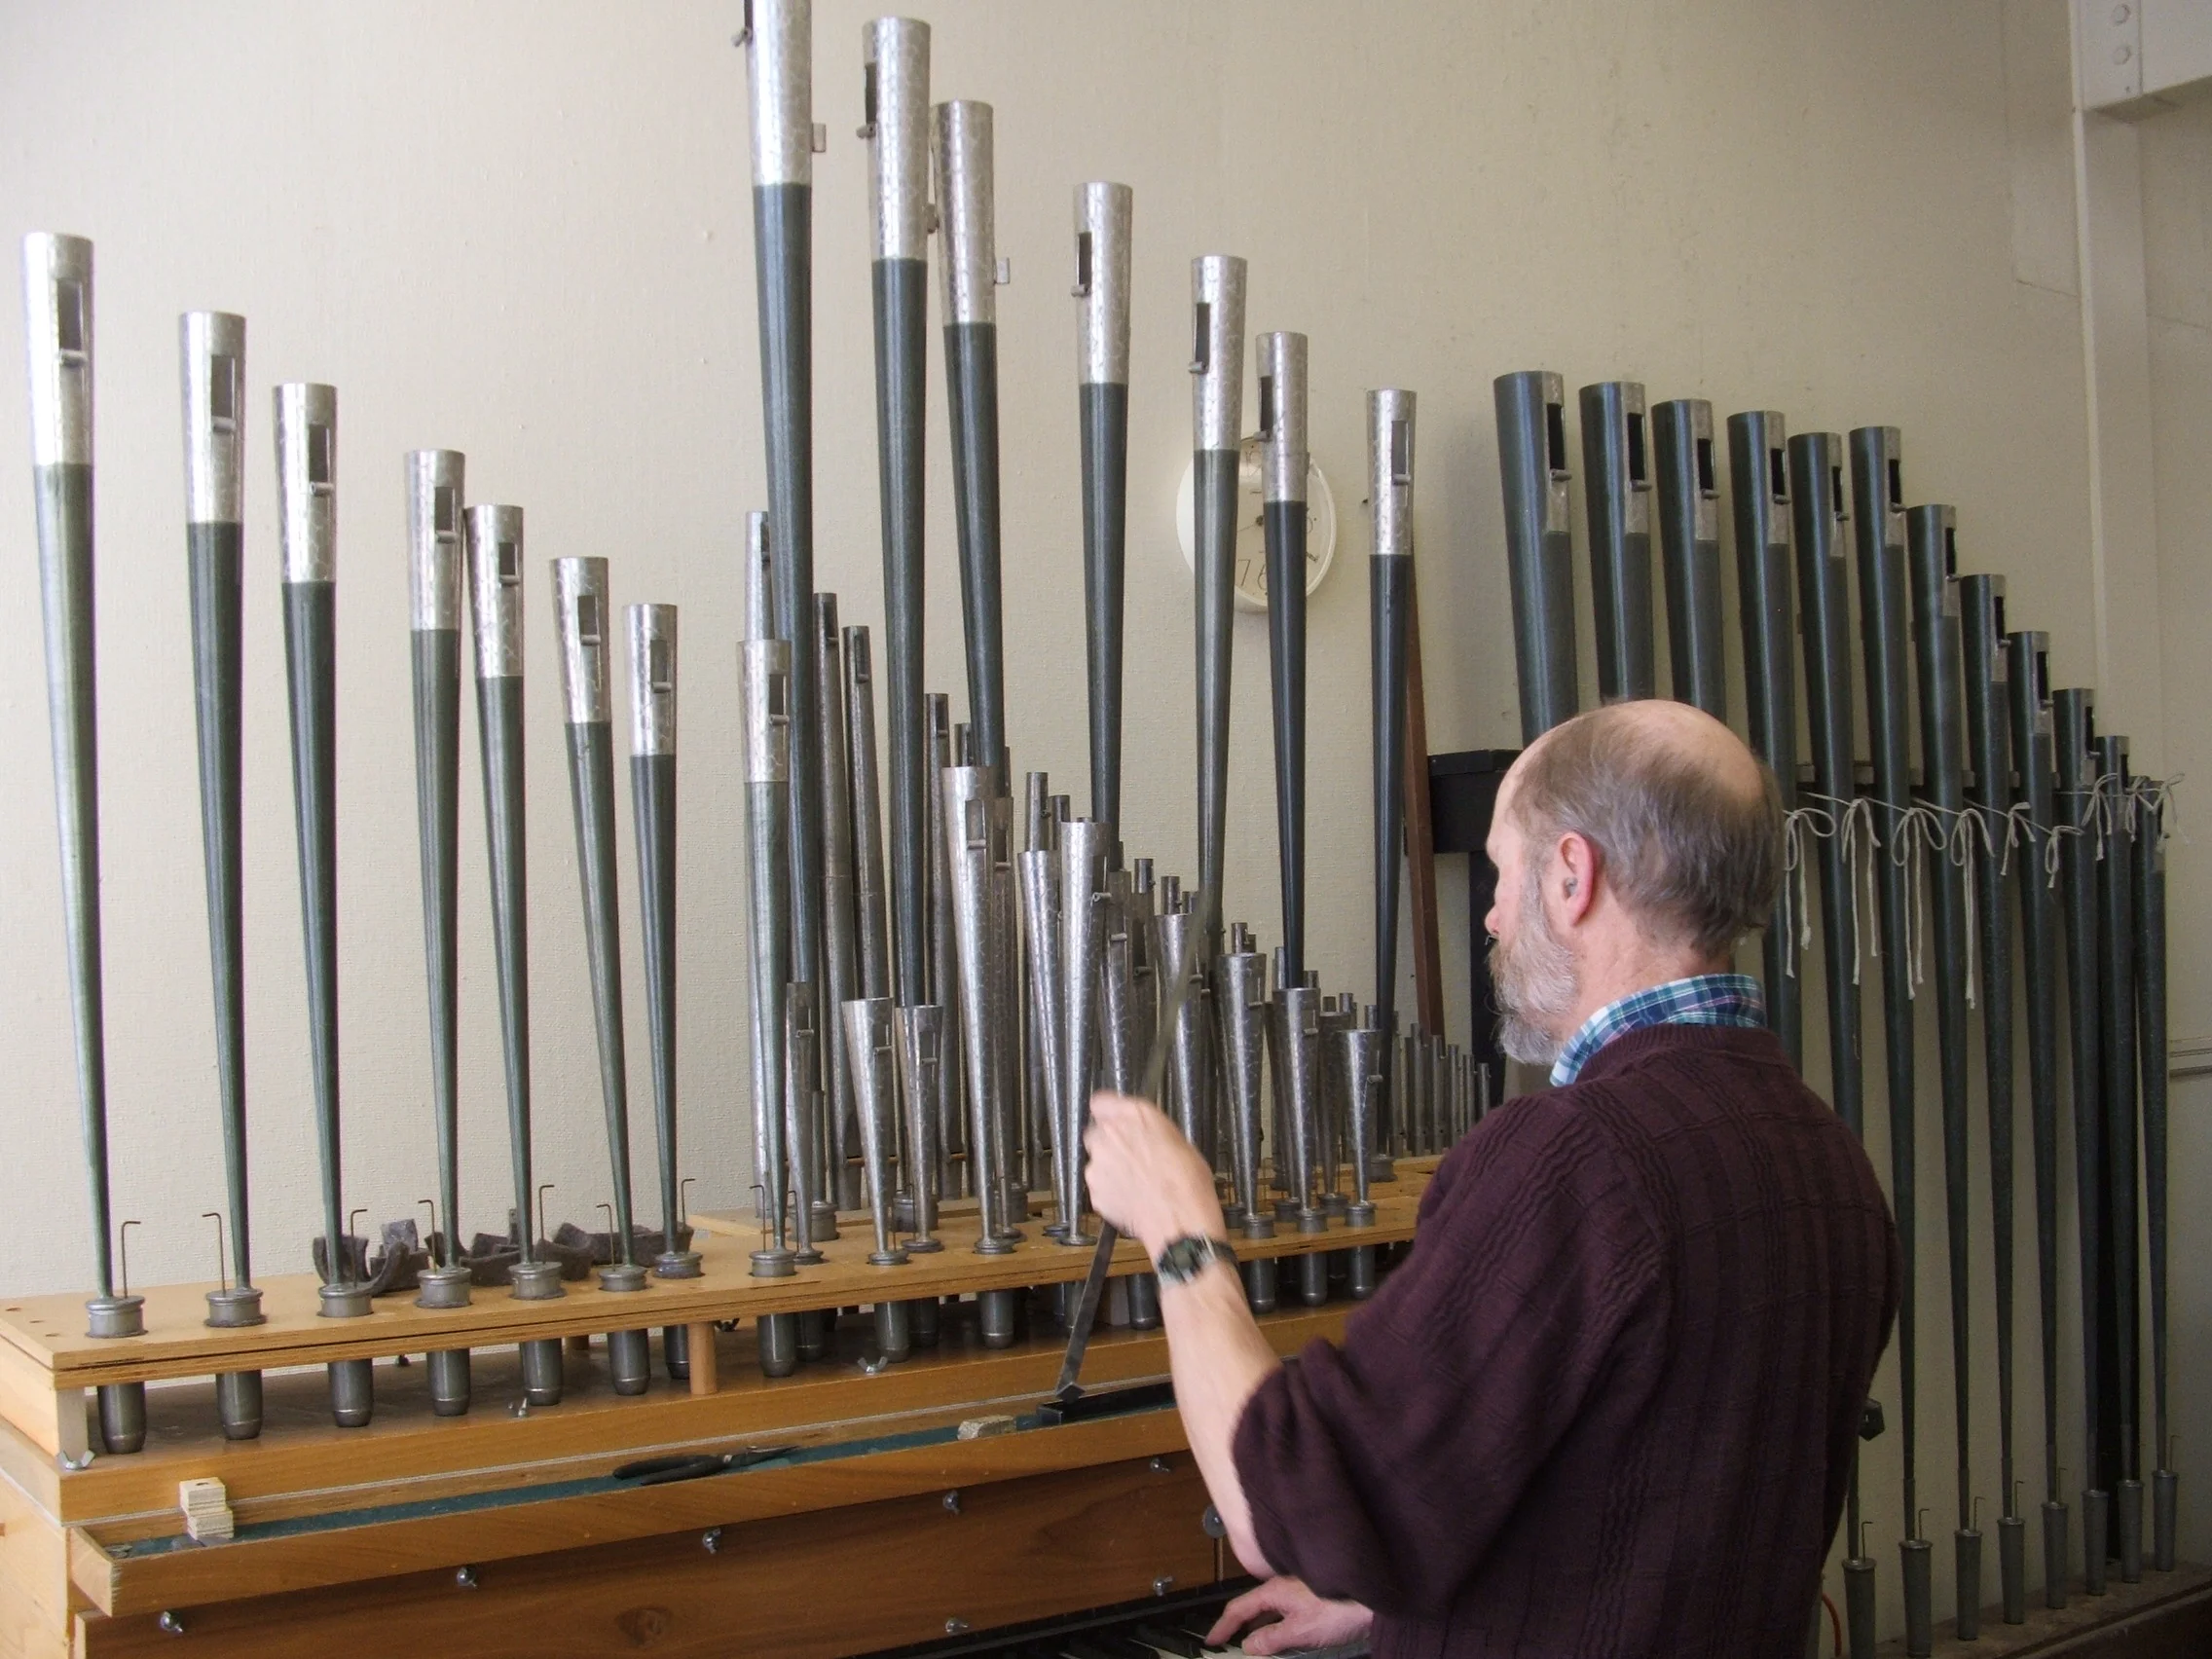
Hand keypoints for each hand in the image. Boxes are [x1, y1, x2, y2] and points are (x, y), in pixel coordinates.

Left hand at [1082, 1091, 1221, 1255]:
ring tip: (1138, 1182)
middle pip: (1097, 1134)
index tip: (1114, 1119)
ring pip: (1098, 1162)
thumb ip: (1149, 1128)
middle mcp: (1109, 1136)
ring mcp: (1097, 1166)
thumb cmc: (1187, 1181)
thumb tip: (1143, 1130)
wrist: (1179, 1220)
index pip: (1101, 1102)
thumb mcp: (1178, 1140)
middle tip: (1133, 1157)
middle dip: (1110, 1143)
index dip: (1109, 1112)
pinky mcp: (1094, 1192)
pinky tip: (1133, 1197)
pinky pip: (1100, 1187)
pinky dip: (1111, 1191)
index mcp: (1132, 1116)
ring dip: (1111, 1169)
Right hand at [1206, 1577, 1373, 1655]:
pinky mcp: (1313, 1598)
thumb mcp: (1300, 1631)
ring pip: (1269, 1609)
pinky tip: (1281, 1636)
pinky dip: (1275, 1625)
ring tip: (1252, 1645)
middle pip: (1252, 1607)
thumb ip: (1271, 1638)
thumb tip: (1246, 1645)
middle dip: (1238, 1625)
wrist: (1373, 1598)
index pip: (1239, 1608)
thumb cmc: (1338, 1611)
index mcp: (1274, 1591)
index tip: (1210, 1642)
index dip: (1223, 1626)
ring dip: (1257, 1626)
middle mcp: (1283, 1586)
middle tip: (1226, 1643)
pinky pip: (1284, 1611)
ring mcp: (1298, 1590)